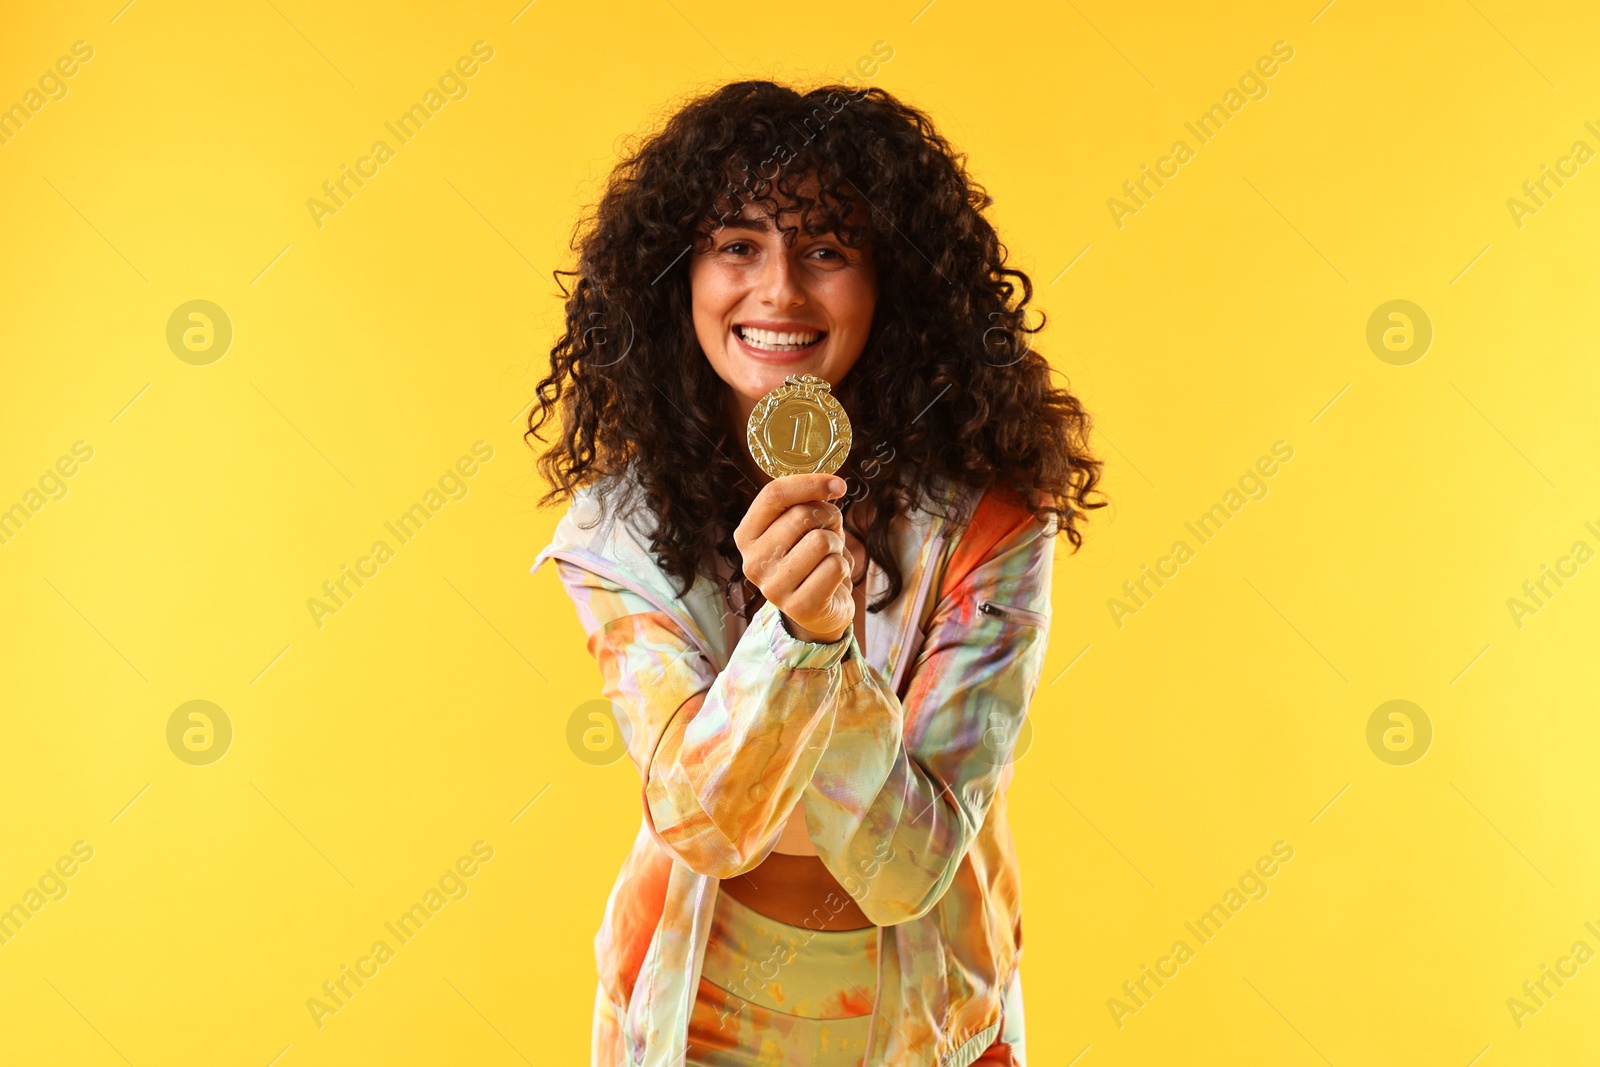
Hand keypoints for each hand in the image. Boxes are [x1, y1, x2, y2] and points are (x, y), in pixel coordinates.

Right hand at [733, 473, 852, 643]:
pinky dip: (844, 567)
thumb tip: (832, 486)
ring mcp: (772, 588)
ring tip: (829, 557)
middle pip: (802, 515)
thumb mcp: (802, 526)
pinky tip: (833, 578)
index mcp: (747, 535)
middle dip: (828, 518)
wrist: (818, 611)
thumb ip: (806, 503)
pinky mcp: (798, 607)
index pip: (773, 495)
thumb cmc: (811, 559)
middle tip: (830, 533)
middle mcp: (752, 562)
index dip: (809, 483)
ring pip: (821, 540)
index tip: (837, 485)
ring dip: (836, 544)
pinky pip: (835, 566)